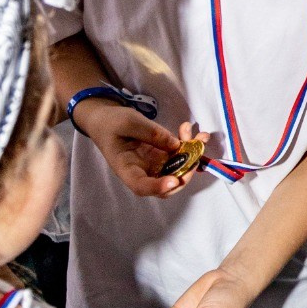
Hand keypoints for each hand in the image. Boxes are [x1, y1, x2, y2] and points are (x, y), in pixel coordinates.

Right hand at [76, 104, 199, 198]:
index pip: (141, 186)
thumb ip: (151, 133)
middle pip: (166, 185)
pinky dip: (190, 145)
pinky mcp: (162, 156)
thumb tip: (176, 145)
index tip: (173, 180)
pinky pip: (180, 157)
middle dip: (185, 172)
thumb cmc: (112, 123)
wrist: (107, 120)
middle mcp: (142, 172)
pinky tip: (190, 130)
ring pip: (178, 170)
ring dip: (193, 156)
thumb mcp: (128, 122)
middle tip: (196, 154)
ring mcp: (154, 165)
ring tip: (199, 135)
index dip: (158, 187)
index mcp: (126, 169)